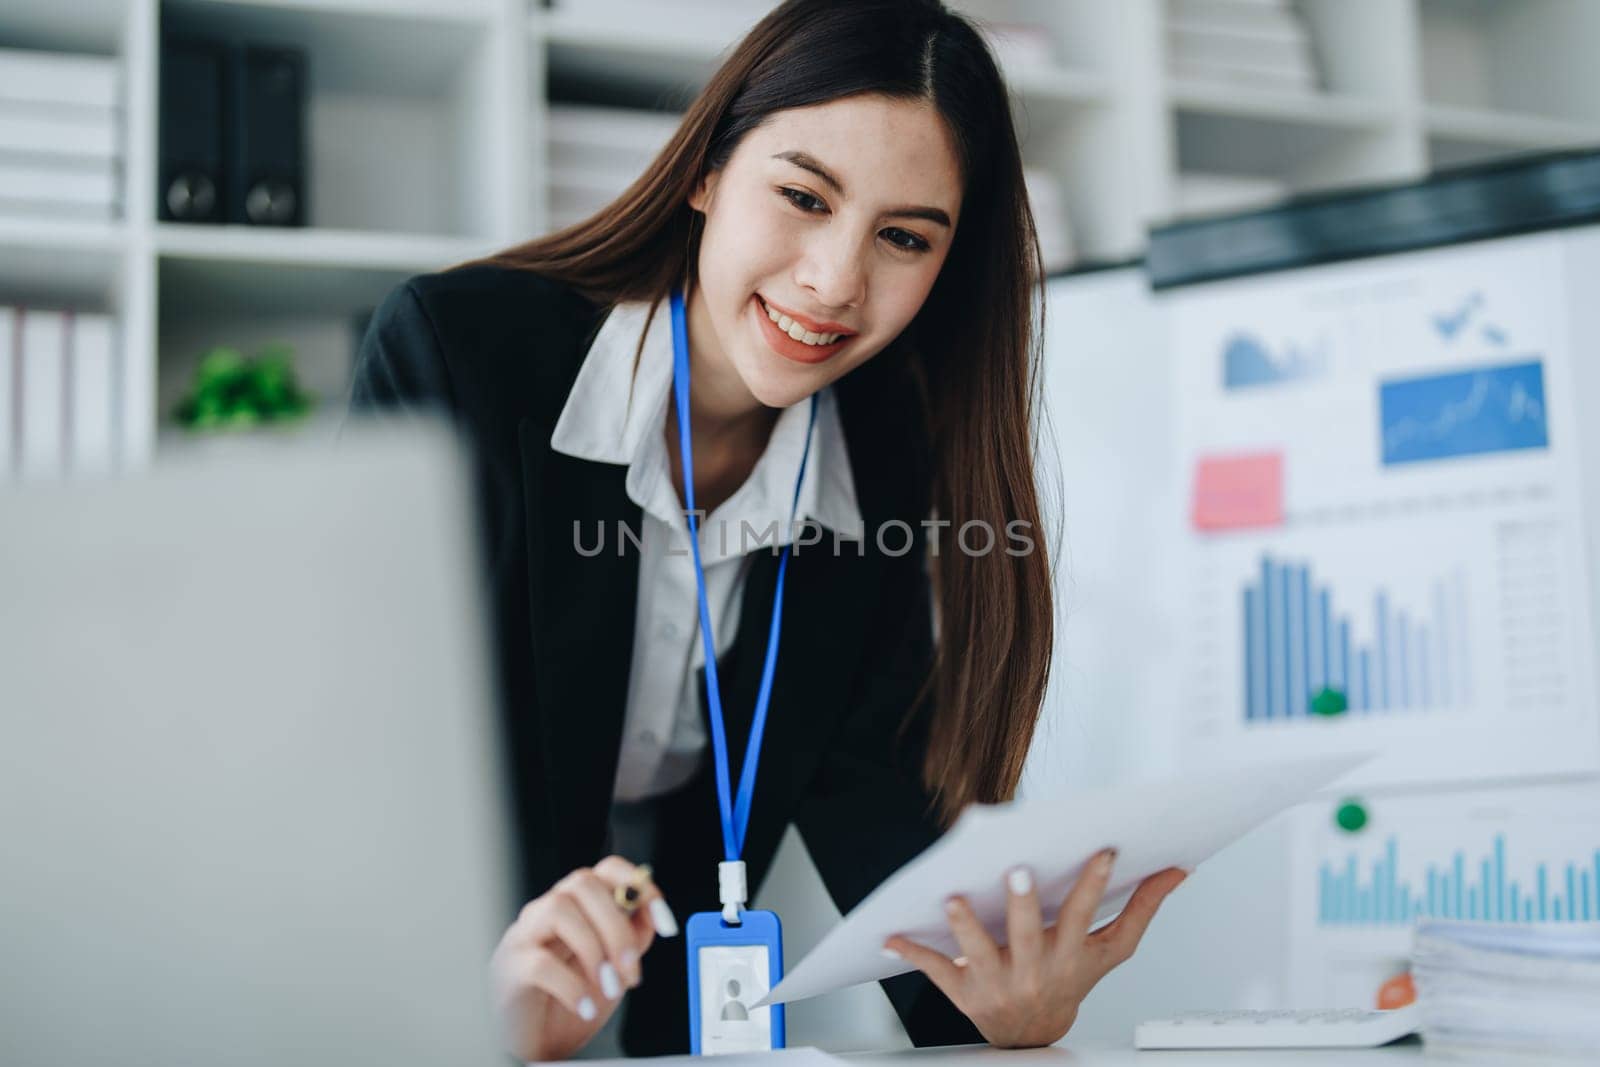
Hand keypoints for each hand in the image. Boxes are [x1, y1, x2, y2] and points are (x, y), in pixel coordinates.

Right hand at [490, 855, 678, 1060]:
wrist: (536, 1042)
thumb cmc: (572, 1000)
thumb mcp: (614, 968)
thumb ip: (632, 938)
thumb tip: (651, 916)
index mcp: (579, 906)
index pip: (608, 869)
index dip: (640, 887)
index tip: (665, 923)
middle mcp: (549, 911)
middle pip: (584, 884)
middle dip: (617, 927)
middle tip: (631, 970)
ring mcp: (525, 935)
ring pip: (558, 908)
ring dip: (593, 949)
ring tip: (608, 987)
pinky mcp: (509, 968)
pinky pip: (539, 962)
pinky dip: (571, 985)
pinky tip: (585, 1006)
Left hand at [884, 849, 1186, 1048]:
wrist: (1033, 1035)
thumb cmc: (1071, 981)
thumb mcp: (1110, 951)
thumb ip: (1141, 908)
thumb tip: (1178, 870)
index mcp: (1069, 956)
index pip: (1083, 916)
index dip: (1093, 885)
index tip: (1102, 852)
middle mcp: (1033, 969)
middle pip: (1029, 935)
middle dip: (1023, 906)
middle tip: (1017, 872)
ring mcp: (996, 981)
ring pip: (979, 952)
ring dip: (964, 927)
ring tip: (952, 899)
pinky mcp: (963, 991)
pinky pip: (935, 971)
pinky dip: (912, 952)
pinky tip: (890, 936)